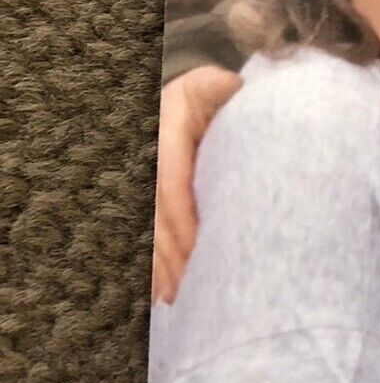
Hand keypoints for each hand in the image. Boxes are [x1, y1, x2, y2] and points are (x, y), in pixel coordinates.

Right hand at [152, 66, 242, 304]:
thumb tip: (233, 87)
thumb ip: (222, 87)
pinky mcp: (145, 202)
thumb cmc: (208, 95)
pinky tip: (165, 293)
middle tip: (190, 288)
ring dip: (160, 267)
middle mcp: (147, 161)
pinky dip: (153, 266)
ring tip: (178, 298)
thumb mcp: (212, 84)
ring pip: (146, 232)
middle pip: (154, 217)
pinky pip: (144, 237)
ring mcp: (143, 182)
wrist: (182, 99)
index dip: (181, 219)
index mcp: (164, 136)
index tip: (197, 248)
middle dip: (171, 255)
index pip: (169, 184)